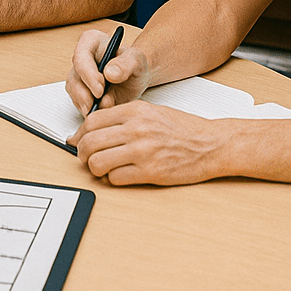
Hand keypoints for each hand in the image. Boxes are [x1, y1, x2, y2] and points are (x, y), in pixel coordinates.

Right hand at [65, 27, 150, 113]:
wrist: (136, 77)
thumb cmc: (134, 64)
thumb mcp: (137, 60)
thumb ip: (125, 64)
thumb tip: (109, 73)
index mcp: (91, 41)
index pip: (81, 57)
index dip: (88, 75)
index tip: (100, 89)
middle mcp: (81, 57)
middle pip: (75, 77)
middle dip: (86, 95)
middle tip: (103, 104)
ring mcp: (78, 75)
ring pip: (74, 92)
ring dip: (87, 104)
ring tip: (106, 107)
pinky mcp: (79, 90)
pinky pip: (78, 102)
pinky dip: (89, 109)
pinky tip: (102, 109)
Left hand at [71, 100, 226, 186]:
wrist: (211, 144)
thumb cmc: (183, 129)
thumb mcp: (151, 112)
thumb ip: (123, 118)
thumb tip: (94, 129)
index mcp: (135, 111)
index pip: (91, 122)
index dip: (80, 134)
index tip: (78, 141)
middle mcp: (136, 129)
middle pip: (90, 143)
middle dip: (82, 153)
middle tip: (86, 158)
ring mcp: (142, 151)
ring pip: (98, 162)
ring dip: (95, 168)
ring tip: (101, 168)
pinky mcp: (150, 172)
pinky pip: (115, 178)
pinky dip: (112, 179)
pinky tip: (119, 175)